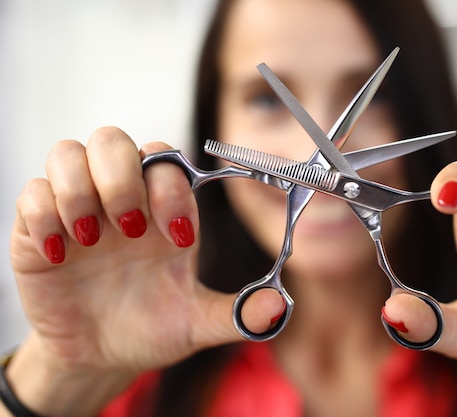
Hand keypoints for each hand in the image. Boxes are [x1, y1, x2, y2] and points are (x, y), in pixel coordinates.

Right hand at [8, 127, 282, 414]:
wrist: (102, 356)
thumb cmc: (152, 328)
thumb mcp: (196, 323)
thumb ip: (237, 313)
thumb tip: (281, 309)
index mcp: (164, 211)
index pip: (168, 162)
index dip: (172, 188)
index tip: (177, 237)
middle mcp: (122, 200)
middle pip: (114, 140)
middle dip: (122, 177)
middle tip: (130, 230)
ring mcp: (78, 210)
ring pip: (68, 152)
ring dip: (80, 188)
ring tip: (92, 236)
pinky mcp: (38, 229)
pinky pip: (30, 192)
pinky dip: (44, 213)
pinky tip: (61, 253)